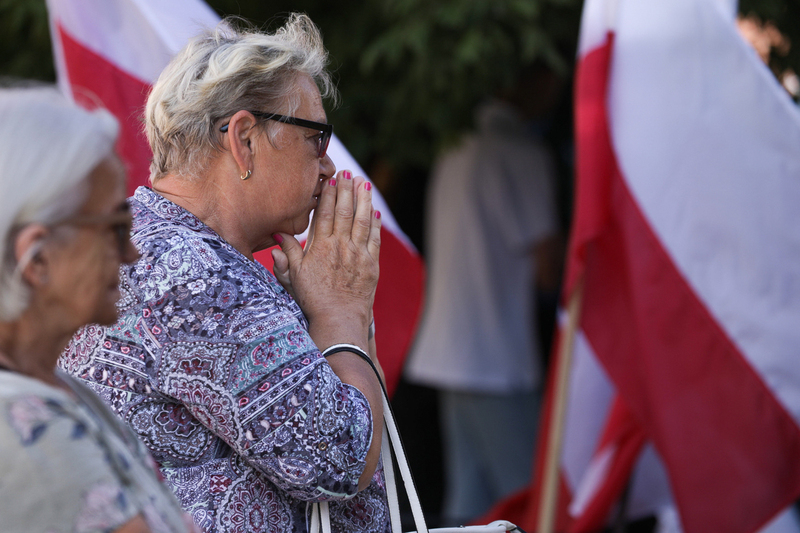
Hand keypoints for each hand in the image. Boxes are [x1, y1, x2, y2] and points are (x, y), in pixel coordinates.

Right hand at [272, 170, 380, 343]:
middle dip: (346, 190)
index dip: (328, 196)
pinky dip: (375, 223)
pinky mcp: (371, 264)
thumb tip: (278, 236)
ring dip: (363, 200)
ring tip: (364, 183)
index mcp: (320, 248)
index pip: (324, 214)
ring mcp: (357, 254)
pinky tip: (374, 211)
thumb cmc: (313, 300)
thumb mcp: (294, 278)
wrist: (338, 320)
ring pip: (362, 220)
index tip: (329, 180)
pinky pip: (374, 238)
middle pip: (344, 212)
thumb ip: (287, 255)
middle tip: (348, 173)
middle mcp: (340, 247)